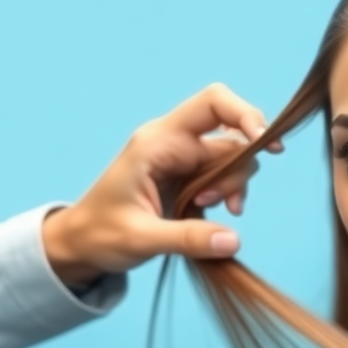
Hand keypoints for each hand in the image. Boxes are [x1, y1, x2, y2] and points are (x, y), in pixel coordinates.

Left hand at [41, 83, 281, 284]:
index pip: (212, 104)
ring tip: (216, 212)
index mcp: (158, 143)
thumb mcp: (141, 239)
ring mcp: (183, 161)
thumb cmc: (101, 234)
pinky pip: (224, 177)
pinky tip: (217, 216)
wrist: (82, 243)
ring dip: (235, 186)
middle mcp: (174, 144)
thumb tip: (234, 241)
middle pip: (232, 137)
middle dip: (239, 171)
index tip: (265, 145)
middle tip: (227, 206)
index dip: (245, 115)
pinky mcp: (190, 179)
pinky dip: (230, 195)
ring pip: (232, 159)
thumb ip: (188, 239)